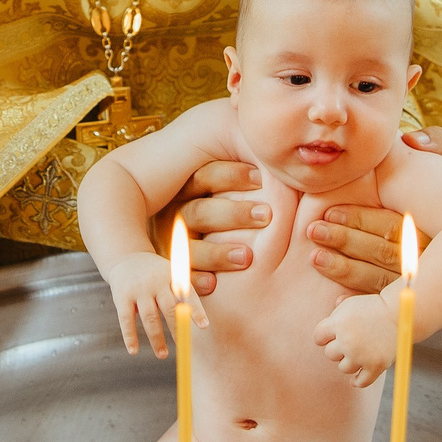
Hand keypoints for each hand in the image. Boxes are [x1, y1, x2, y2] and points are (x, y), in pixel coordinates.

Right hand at [109, 250, 203, 358]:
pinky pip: (126, 320)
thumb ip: (184, 294)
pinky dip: (130, 336)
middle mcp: (156, 281)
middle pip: (169, 308)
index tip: (204, 326)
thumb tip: (203, 323)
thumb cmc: (156, 274)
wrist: (126, 257)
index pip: (187, 294)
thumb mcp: (171, 275)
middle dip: (177, 328)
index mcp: (172, 276)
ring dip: (157, 338)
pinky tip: (133, 351)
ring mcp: (138, 289)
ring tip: (163, 355)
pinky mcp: (122, 296)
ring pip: (149, 317)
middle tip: (184, 346)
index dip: (196, 310)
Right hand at [163, 159, 268, 295]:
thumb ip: (244, 175)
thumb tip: (272, 156)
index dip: (231, 176)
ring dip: (217, 253)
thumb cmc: (220, 212)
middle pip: (199, 212)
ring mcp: (169, 245)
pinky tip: (213, 285)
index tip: (261, 178)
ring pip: (188, 248)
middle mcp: (173, 216)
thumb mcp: (219, 188)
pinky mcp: (169, 273)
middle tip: (266, 216)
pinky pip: (179, 279)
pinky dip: (195, 282)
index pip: (205, 177)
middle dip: (233, 214)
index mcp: (185, 189)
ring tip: (247, 257)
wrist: (177, 251)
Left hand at [304, 126, 441, 293]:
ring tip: (316, 259)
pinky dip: (360, 303)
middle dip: (347, 241)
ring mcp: (421, 281)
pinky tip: (338, 303)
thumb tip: (412, 139)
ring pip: (381, 279)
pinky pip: (383, 306)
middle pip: (384, 251)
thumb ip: (434, 146)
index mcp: (430, 223)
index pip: (391, 224)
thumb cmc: (440, 191)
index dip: (359, 218)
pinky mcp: (412, 300)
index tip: (328, 212)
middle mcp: (428, 254)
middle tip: (314, 231)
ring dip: (346, 269)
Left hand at [315, 293, 396, 387]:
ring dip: (349, 363)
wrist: (399, 313)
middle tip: (350, 343)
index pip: (318, 338)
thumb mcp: (352, 304)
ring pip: (343, 368)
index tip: (330, 337)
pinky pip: (360, 382)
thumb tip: (328, 317)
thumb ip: (337, 311)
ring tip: (358, 354)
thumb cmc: (373, 308)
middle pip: (330, 354)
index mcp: (338, 323)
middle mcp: (347, 340)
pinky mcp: (375, 366)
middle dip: (338, 349)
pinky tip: (355, 379)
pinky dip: (357, 382)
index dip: (324, 337)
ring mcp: (361, 355)